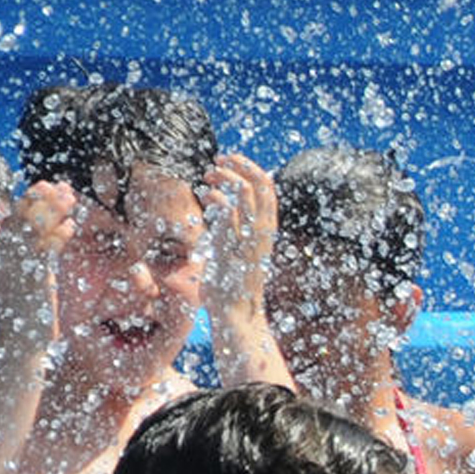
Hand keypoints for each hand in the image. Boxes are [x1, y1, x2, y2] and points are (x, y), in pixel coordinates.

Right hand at [0, 182, 77, 352]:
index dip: (31, 198)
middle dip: (44, 199)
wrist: (17, 341)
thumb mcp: (5, 272)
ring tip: (71, 198)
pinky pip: (46, 252)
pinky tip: (71, 226)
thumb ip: (1, 246)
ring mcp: (17, 267)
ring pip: (36, 230)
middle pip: (24, 217)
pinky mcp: (33, 280)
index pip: (13, 216)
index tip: (47, 185)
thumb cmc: (15, 309)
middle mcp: (4, 257)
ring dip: (55, 211)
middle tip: (63, 186)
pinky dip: (59, 237)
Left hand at [200, 153, 276, 314]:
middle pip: (262, 184)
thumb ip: (233, 230)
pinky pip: (228, 211)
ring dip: (226, 176)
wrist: (236, 314)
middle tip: (219, 159)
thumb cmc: (233, 286)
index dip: (251, 169)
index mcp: (266, 231)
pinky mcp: (233, 245)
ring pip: (245, 191)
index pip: (268, 190)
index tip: (231, 162)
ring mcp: (249, 237)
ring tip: (209, 173)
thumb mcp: (236, 251)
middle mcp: (262, 231)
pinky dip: (217, 197)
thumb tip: (223, 210)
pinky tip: (206, 196)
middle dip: (240, 164)